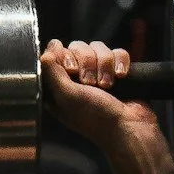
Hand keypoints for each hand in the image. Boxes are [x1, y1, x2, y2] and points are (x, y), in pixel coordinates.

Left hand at [41, 37, 173, 173]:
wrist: (129, 127)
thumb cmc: (95, 118)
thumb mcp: (67, 97)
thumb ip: (52, 73)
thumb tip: (45, 52)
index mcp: (58, 86)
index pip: (55, 52)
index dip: (64, 55)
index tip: (72, 69)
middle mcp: (76, 78)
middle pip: (77, 46)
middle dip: (87, 62)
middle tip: (91, 83)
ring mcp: (97, 72)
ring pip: (98, 47)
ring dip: (104, 65)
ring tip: (108, 85)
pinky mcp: (116, 70)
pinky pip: (117, 52)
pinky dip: (120, 62)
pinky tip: (121, 77)